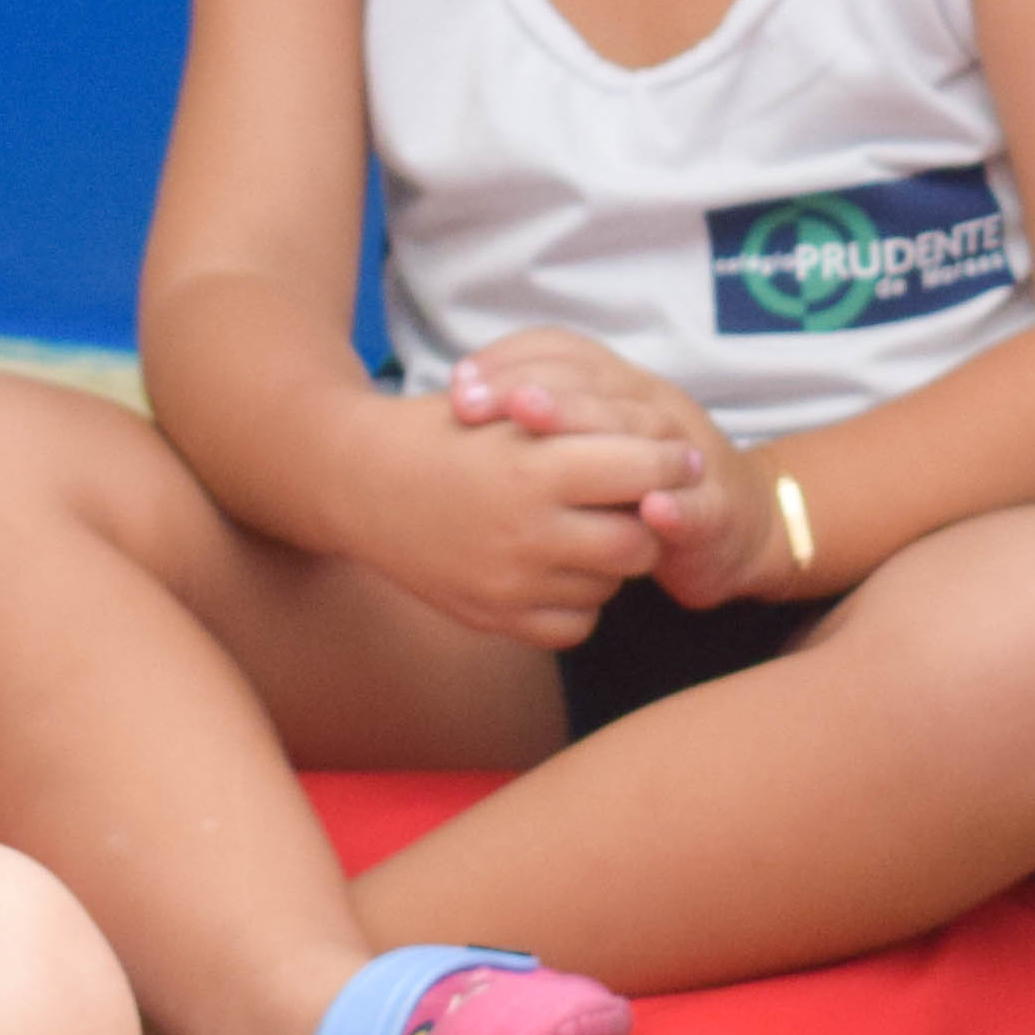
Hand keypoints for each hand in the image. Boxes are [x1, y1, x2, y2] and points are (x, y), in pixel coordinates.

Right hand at [338, 354, 695, 645]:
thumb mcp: (507, 407)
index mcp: (533, 468)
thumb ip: (579, 422)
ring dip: (612, 560)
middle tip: (639, 501)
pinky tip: (558, 565)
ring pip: (608, 587)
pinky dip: (578, 600)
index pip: (642, 474)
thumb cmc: (442, 432)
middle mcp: (525, 533)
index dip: (669, 462)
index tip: (677, 457)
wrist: (358, 481)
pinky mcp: (494, 619)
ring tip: (587, 527)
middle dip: (648, 521)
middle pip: (637, 544)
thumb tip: (663, 443)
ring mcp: (509, 584)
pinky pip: (574, 626)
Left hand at [454, 332, 795, 610]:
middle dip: (529, 389)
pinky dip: (675, 507)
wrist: (736, 522)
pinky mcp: (716, 509)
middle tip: (473, 403)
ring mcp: (686, 454)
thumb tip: (459, 398)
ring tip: (529, 420)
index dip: (509, 362)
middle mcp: (653, 408)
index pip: (564, 354)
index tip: (454, 386)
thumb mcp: (588, 443)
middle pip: (592, 385)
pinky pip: (698, 504)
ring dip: (586, 424)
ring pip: (641, 430)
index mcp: (619, 388)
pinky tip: (649, 511)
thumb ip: (540, 420)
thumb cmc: (635, 483)